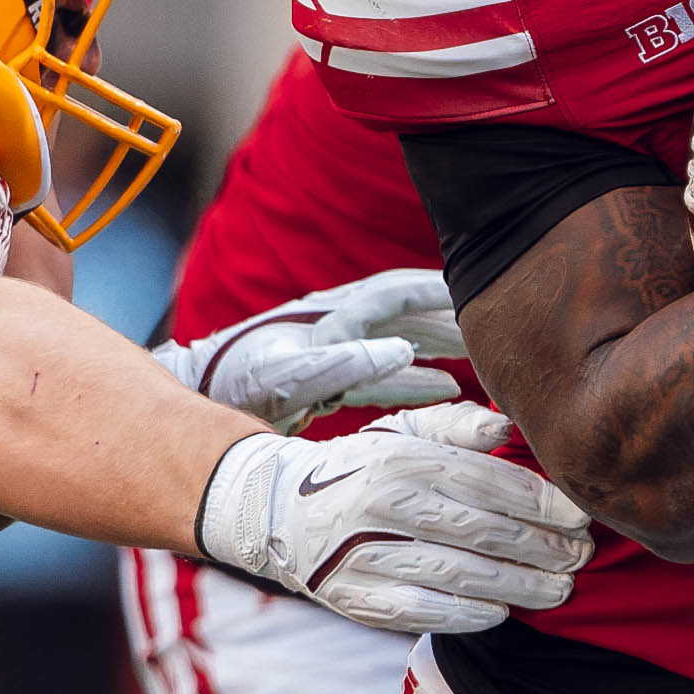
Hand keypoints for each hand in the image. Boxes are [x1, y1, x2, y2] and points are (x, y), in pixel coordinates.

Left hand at [163, 265, 474, 427]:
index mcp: (332, 315)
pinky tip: (443, 395)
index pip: (401, 294)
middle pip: (407, 312)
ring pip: (399, 341)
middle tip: (501, 322)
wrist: (192, 399)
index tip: (488, 295)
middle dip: (452, 315)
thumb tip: (403, 352)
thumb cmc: (236, 384)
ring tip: (483, 356)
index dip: (444, 295)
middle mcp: (335, 325)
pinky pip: (381, 375)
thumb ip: (343, 362)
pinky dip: (414, 381)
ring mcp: (329, 351)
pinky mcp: (321, 380)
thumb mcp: (288, 374)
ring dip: (439, 347)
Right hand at [202, 405, 590, 633]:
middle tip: (582, 557)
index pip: (489, 482)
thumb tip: (510, 427)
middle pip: (482, 531)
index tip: (583, 517)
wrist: (278, 510)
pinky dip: (469, 615)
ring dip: (519, 586)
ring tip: (559, 589)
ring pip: (459, 575)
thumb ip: (460, 426)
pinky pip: (424, 612)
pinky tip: (503, 611)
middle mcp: (384, 505)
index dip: (543, 503)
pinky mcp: (356, 599)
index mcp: (404, 459)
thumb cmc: (364, 468)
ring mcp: (366, 555)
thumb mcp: (405, 432)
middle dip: (542, 547)